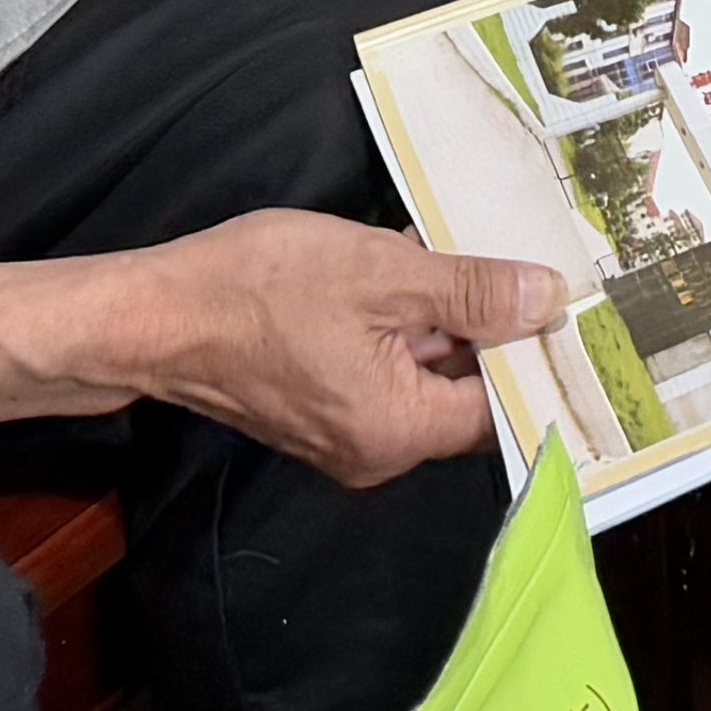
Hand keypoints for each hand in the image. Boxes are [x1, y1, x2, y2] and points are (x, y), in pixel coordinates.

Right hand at [120, 213, 563, 488]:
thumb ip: (471, 291)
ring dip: (435, 321)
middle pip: (462, 393)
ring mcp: (343, 438)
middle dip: (480, 326)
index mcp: (399, 432)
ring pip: (421, 378)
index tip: (555, 297)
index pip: (500, 403)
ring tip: (434, 256)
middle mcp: (376, 453)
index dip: (529, 349)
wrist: (154, 316)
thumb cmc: (260, 289)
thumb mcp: (381, 272)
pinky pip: (382, 375)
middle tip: (500, 259)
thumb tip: (549, 301)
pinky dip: (397, 330)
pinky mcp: (316, 414)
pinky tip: (392, 274)